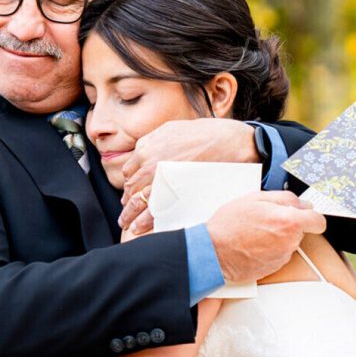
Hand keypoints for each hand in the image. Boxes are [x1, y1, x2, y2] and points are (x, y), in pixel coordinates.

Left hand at [119, 119, 257, 232]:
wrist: (230, 142)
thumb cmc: (205, 133)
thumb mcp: (172, 128)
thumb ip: (152, 140)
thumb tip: (141, 150)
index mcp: (146, 148)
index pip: (129, 172)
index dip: (129, 184)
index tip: (131, 192)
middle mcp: (149, 165)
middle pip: (131, 189)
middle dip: (127, 202)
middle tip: (125, 212)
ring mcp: (161, 180)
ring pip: (138, 201)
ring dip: (130, 214)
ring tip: (127, 223)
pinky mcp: (175, 194)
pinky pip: (154, 210)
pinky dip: (144, 221)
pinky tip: (138, 228)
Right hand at [206, 191, 326, 284]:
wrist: (213, 252)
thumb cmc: (229, 225)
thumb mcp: (255, 198)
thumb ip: (285, 198)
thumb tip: (302, 203)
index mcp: (288, 222)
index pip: (318, 222)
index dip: (312, 216)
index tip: (306, 215)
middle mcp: (289, 242)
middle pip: (301, 231)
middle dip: (289, 224)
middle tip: (267, 219)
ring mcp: (282, 257)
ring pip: (289, 243)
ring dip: (278, 237)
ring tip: (256, 232)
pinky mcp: (273, 268)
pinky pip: (279, 255)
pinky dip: (270, 249)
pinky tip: (253, 243)